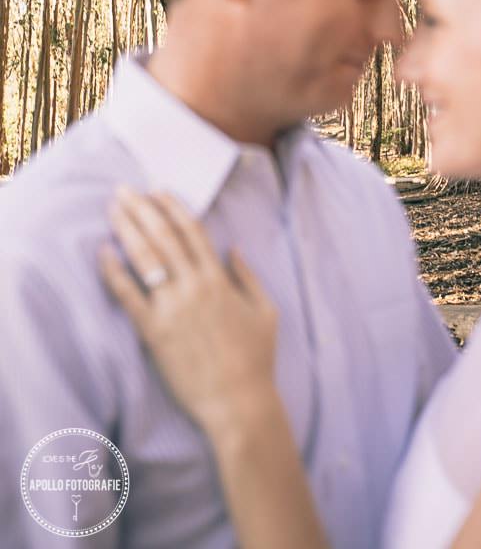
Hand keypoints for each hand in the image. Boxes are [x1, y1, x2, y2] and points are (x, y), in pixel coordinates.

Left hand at [100, 185, 278, 437]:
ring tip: (113, 209)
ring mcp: (172, 309)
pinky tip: (102, 252)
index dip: (173, 207)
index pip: (192, 231)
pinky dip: (113, 272)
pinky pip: (128, 297)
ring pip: (145, 258)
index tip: (157, 190)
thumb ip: (248, 276)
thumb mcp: (265, 310)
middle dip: (142, 209)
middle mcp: (194, 287)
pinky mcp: (154, 333)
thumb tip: (233, 248)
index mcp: (219, 279)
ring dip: (127, 229)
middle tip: (124, 190)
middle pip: (163, 236)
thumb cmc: (256, 358)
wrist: (239, 402)